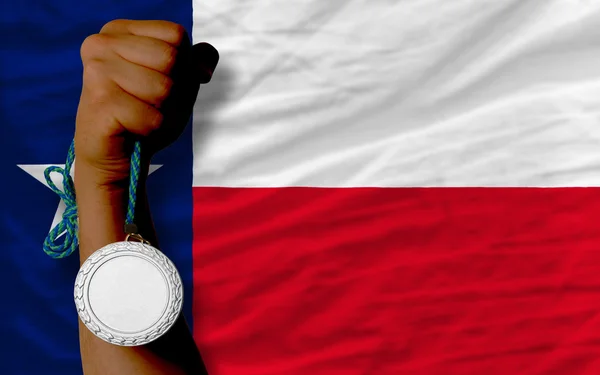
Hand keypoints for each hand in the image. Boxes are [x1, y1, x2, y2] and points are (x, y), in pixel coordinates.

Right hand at [74, 19, 218, 185]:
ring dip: (162, 111)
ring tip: (140, 116)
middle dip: (174, 90)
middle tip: (150, 104)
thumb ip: (196, 62)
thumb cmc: (145, 113)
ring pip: (163, 88)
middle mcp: (102, 43)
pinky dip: (151, 128)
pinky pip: (152, 117)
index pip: (176, 35)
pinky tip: (131, 128)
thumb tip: (206, 63)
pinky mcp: (100, 102)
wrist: (115, 155)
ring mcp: (97, 71)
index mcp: (120, 31)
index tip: (159, 81)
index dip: (183, 65)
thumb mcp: (178, 83)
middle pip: (171, 58)